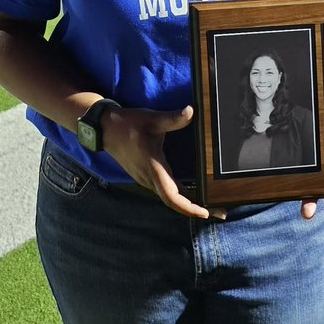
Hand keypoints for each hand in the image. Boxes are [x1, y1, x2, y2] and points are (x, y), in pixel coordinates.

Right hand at [102, 104, 213, 219]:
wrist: (104, 128)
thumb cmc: (127, 124)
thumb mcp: (152, 119)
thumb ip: (173, 118)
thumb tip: (191, 111)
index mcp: (153, 166)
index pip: (171, 196)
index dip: (188, 207)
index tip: (205, 212)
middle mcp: (148, 177)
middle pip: (173, 201)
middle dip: (194, 209)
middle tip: (218, 212)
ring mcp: (145, 178)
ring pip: (168, 197)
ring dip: (187, 204)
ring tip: (208, 205)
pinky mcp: (144, 176)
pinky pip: (163, 191)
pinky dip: (178, 197)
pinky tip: (191, 195)